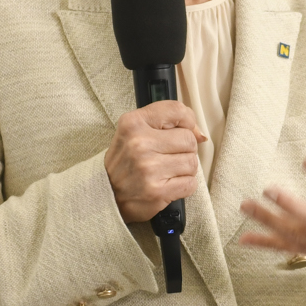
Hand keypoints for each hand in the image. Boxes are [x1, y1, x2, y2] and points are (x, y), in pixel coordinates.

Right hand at [106, 100, 205, 222]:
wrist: (105, 195)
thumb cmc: (125, 162)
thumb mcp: (134, 132)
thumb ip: (166, 124)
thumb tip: (200, 134)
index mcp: (133, 123)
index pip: (177, 110)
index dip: (187, 121)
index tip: (181, 131)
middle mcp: (139, 143)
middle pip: (189, 140)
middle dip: (184, 150)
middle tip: (167, 157)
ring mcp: (148, 168)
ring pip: (192, 163)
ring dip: (184, 170)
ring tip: (165, 172)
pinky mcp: (157, 191)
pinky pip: (190, 183)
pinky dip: (183, 186)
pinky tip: (167, 185)